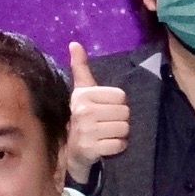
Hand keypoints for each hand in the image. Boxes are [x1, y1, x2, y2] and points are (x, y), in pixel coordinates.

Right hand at [63, 42, 130, 183]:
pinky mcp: (91, 149)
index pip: (121, 97)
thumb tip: (74, 43)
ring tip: (107, 135)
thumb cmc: (81, 117)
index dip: (117, 105)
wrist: (69, 151)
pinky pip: (119, 145)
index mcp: (84, 96)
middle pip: (125, 113)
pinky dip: (117, 147)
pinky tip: (107, 146)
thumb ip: (80, 68)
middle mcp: (84, 112)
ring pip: (124, 129)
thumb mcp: (80, 92)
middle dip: (120, 120)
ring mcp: (87, 131)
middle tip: (106, 125)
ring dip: (119, 135)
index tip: (105, 111)